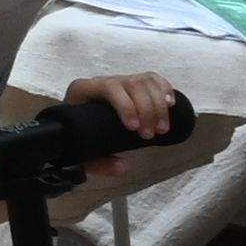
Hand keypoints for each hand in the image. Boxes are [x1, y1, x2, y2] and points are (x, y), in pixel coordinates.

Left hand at [61, 72, 187, 173]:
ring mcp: (119, 80)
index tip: (134, 128)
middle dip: (146, 110)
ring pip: (144, 81)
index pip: (108, 88)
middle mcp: (102, 81)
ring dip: (158, 105)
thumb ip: (99, 164)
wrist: (74, 129)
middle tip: (150, 135)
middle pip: (132, 84)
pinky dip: (164, 89)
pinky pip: (152, 78)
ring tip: (162, 128)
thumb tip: (123, 167)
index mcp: (82, 90)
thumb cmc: (76, 138)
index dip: (125, 105)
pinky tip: (170, 104)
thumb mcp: (82, 154)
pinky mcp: (133, 83)